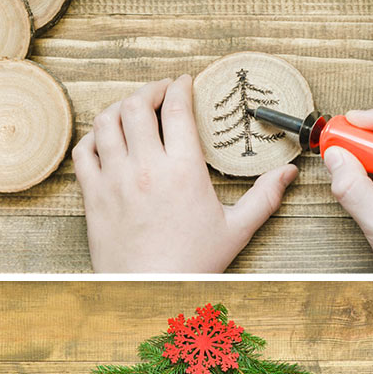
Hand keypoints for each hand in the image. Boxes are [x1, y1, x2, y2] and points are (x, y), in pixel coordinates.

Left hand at [72, 75, 297, 272]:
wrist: (150, 291)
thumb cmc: (193, 263)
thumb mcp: (236, 229)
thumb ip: (265, 197)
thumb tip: (289, 172)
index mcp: (183, 171)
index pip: (176, 109)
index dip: (180, 87)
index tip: (185, 83)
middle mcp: (145, 168)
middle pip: (137, 105)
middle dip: (150, 90)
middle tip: (162, 92)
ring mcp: (114, 180)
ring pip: (106, 121)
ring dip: (120, 107)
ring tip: (134, 109)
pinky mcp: (93, 195)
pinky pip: (84, 151)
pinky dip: (94, 137)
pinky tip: (107, 139)